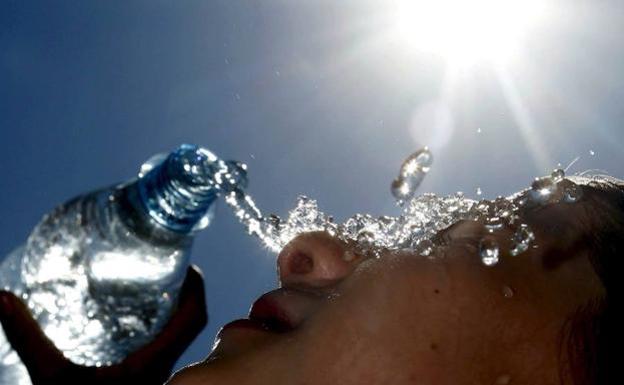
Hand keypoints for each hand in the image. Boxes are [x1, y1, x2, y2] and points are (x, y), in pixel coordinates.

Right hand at [0, 265, 206, 384]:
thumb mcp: (50, 378)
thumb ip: (28, 338)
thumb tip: (1, 298)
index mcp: (152, 364)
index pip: (194, 320)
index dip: (197, 290)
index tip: (187, 267)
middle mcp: (162, 370)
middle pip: (191, 325)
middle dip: (185, 296)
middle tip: (167, 270)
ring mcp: (156, 377)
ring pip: (180, 338)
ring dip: (174, 313)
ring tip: (155, 287)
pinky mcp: (145, 381)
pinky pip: (165, 349)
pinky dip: (161, 330)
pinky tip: (136, 321)